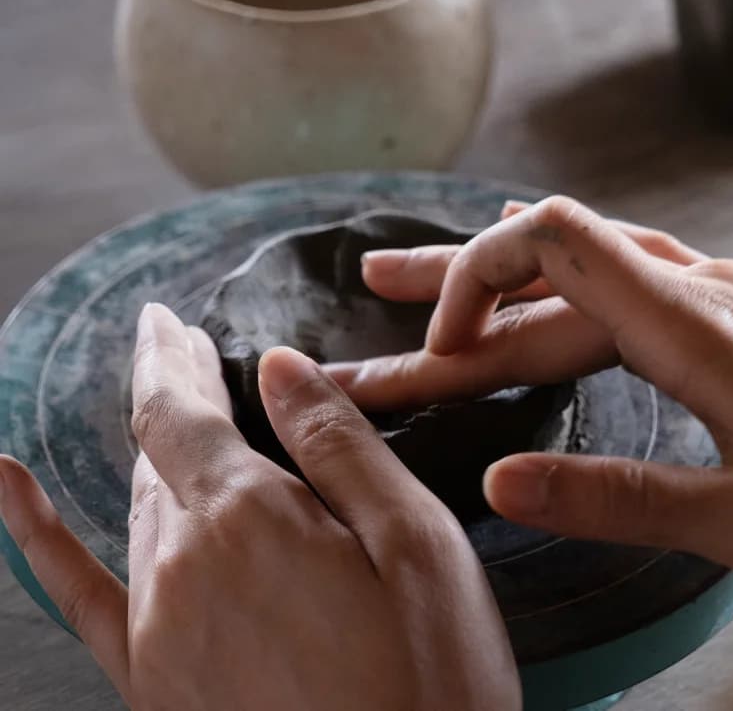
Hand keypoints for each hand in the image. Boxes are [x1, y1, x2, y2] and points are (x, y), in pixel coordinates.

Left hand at [0, 304, 518, 710]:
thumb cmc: (431, 679)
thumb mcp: (415, 542)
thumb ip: (338, 444)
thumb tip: (277, 365)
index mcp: (249, 518)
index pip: (181, 410)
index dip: (170, 356)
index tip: (165, 317)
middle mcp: (182, 566)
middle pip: (160, 450)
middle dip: (171, 389)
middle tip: (179, 341)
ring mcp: (155, 630)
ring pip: (142, 508)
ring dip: (155, 450)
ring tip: (167, 402)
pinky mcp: (152, 683)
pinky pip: (77, 592)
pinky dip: (34, 533)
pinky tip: (4, 486)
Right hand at [327, 196, 732, 587]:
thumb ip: (623, 500)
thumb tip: (500, 483)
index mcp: (685, 321)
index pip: (549, 243)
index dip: (475, 281)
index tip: (439, 357)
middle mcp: (685, 285)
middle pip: (540, 264)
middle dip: (448, 296)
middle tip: (366, 299)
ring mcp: (702, 289)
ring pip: (569, 265)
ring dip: (487, 274)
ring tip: (407, 275)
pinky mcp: (714, 307)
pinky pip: (608, 270)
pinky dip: (545, 273)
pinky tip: (527, 267)